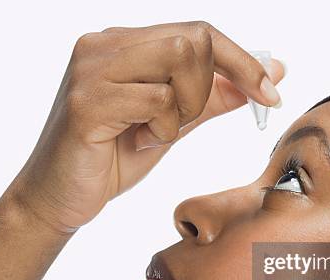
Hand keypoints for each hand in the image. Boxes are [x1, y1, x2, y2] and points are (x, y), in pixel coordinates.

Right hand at [5, 21, 284, 233]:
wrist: (57, 198)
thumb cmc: (112, 159)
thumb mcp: (172, 124)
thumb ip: (212, 97)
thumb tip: (267, 74)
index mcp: (122, 44)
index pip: (197, 31)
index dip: (242, 59)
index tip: (272, 90)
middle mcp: (103, 44)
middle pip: (193, 37)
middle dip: (211, 85)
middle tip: (188, 120)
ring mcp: (91, 69)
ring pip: (179, 60)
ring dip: (185, 108)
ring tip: (155, 133)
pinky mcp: (86, 101)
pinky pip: (156, 99)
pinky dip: (162, 129)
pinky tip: (138, 142)